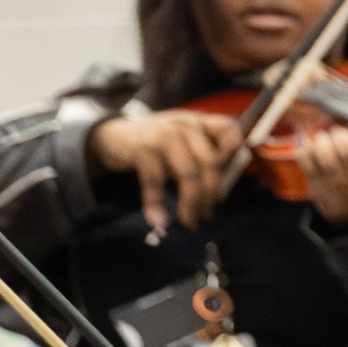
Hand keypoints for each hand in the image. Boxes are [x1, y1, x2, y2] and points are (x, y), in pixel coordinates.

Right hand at [92, 108, 246, 231]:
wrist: (114, 137)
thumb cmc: (158, 147)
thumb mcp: (185, 146)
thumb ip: (206, 160)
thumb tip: (221, 195)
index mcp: (199, 124)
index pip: (228, 129)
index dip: (233, 151)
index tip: (227, 174)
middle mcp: (184, 126)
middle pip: (210, 163)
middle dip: (211, 194)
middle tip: (207, 216)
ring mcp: (163, 135)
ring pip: (188, 174)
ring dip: (191, 204)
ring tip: (189, 223)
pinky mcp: (143, 148)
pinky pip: (155, 180)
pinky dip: (156, 203)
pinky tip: (158, 221)